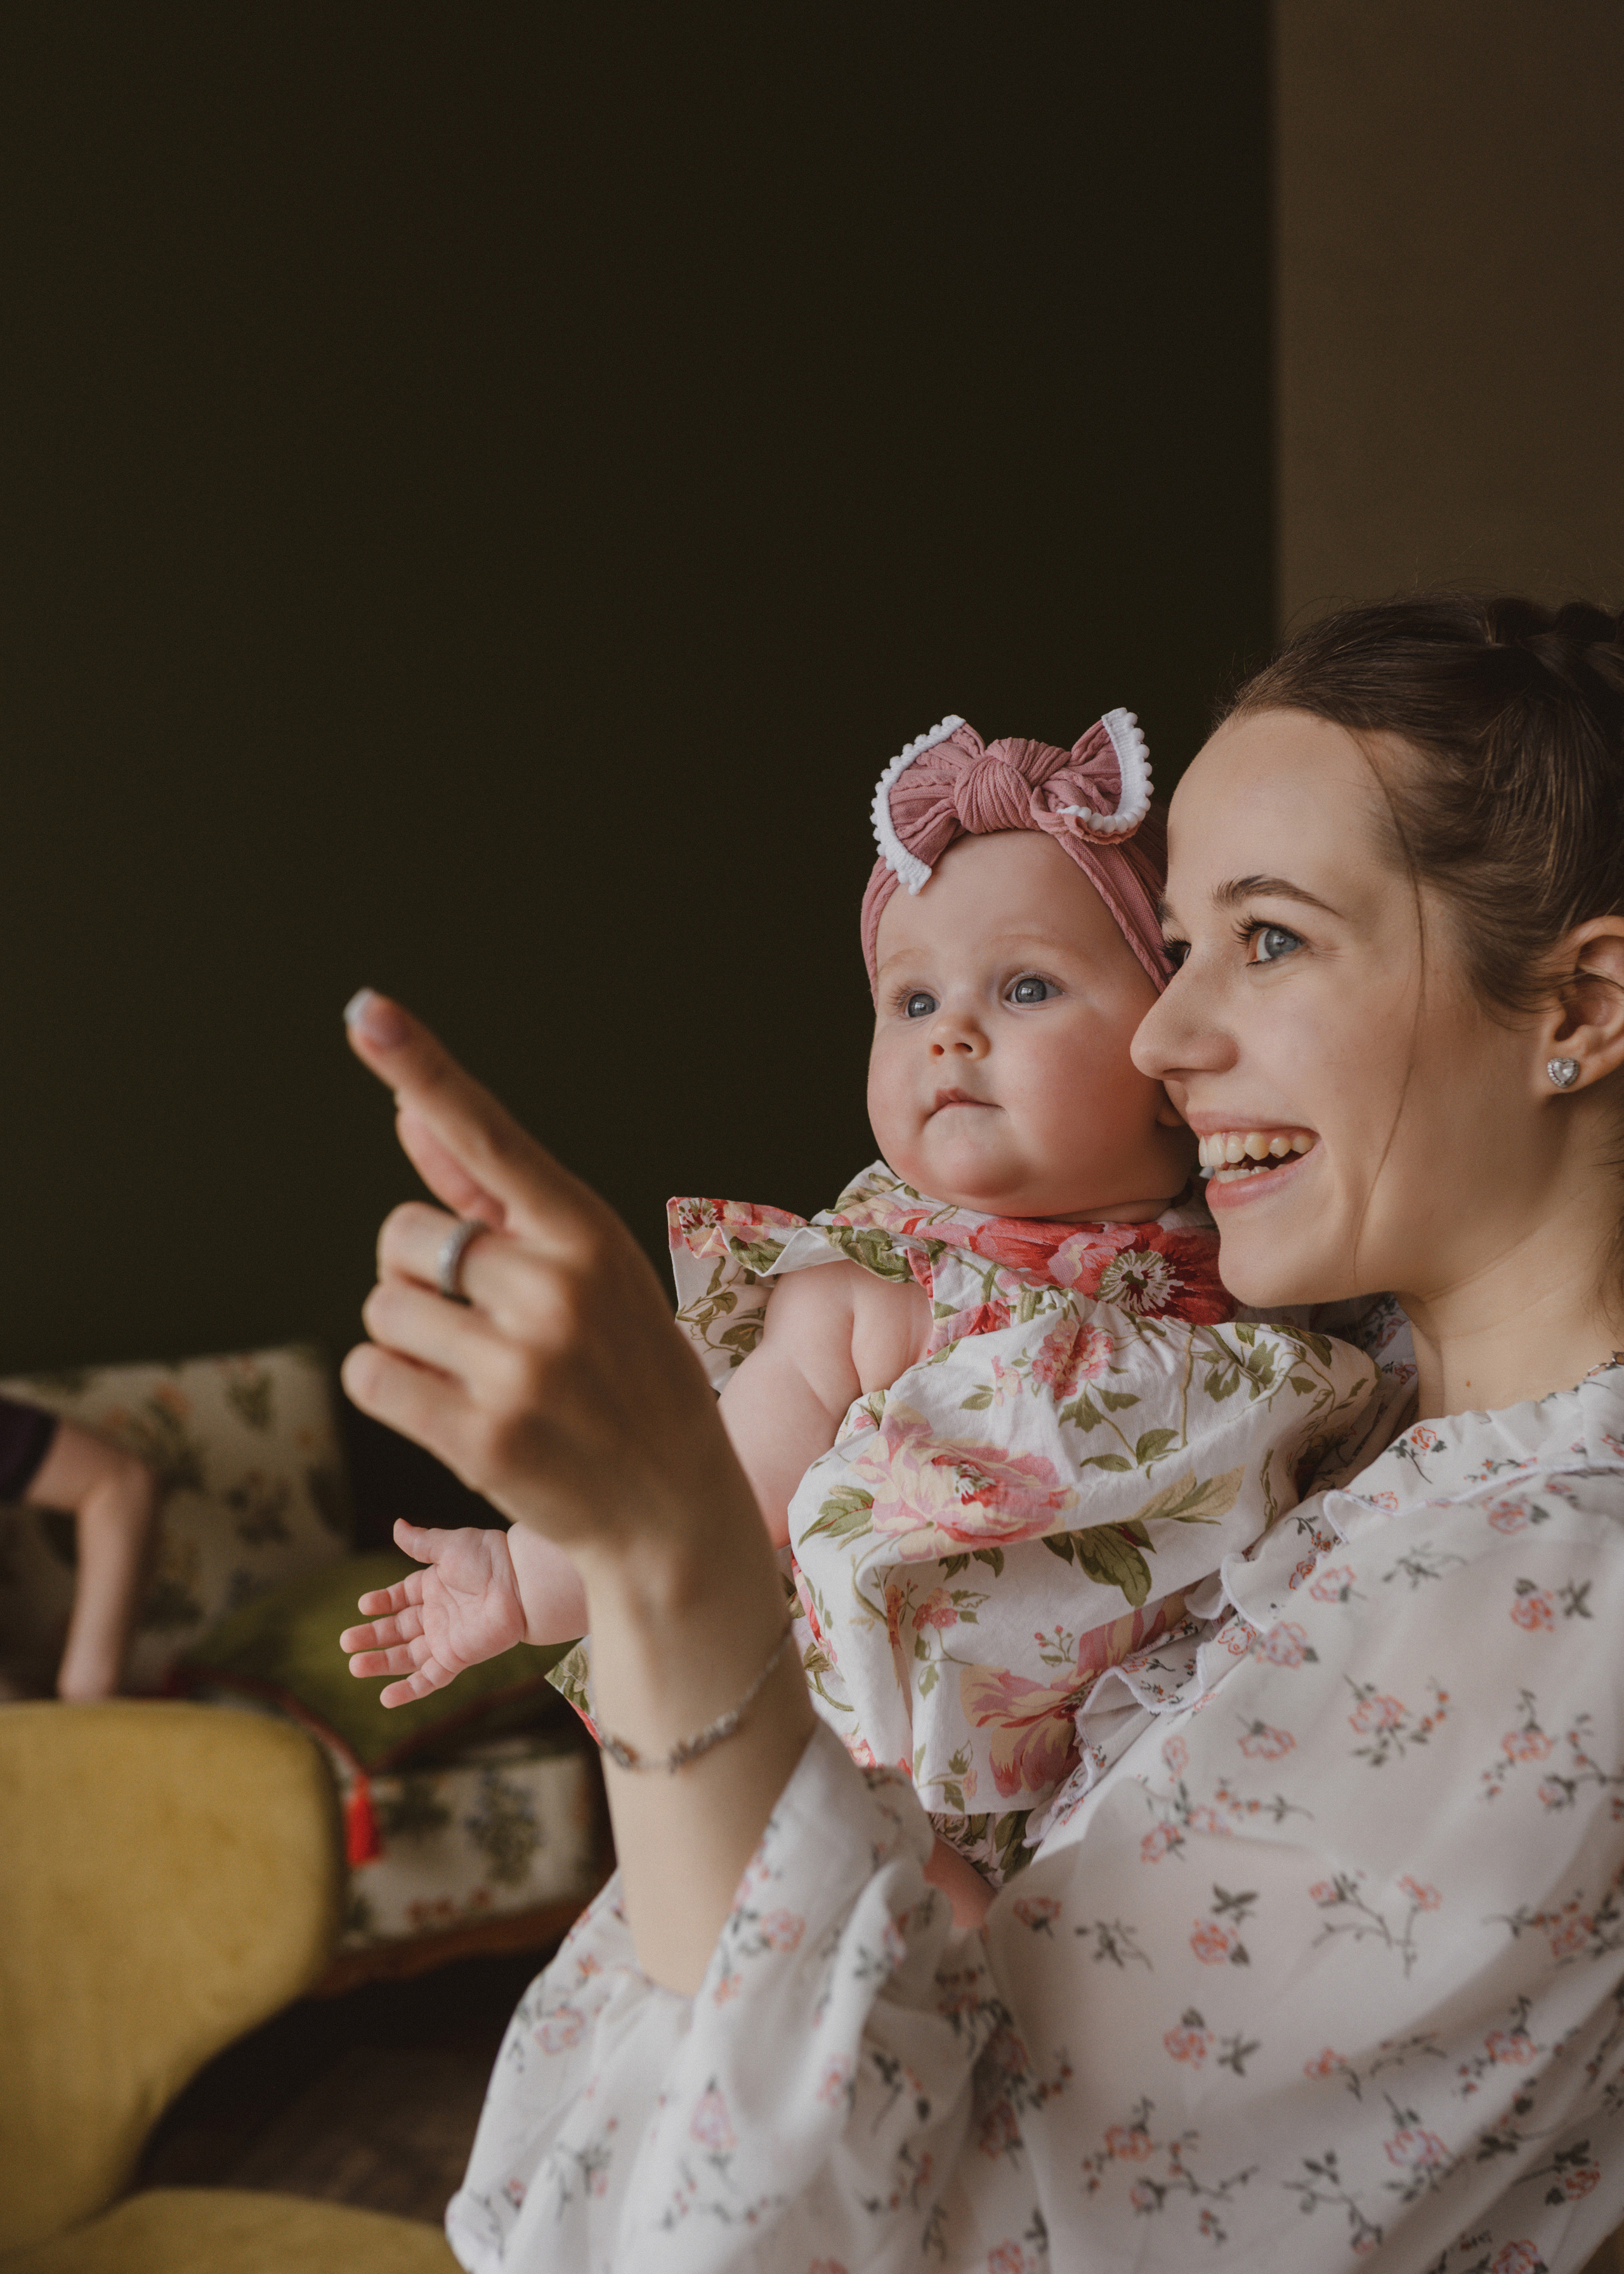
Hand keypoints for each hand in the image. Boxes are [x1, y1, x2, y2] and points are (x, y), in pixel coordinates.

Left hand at [339, 989, 760, 1580]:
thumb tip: (408, 1116)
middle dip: (419, 1277)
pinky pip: (369, 1375)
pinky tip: (454, 1412)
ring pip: (380, 1309)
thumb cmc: (624, 1371)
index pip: (489, 1136)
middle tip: (483, 1324)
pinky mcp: (480, 1435)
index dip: (423, 1067)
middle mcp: (556, 1288)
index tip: (366, 1008)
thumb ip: (492, 1198)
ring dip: (407, 1340)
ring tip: (481, 1375)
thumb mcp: (586, 1272)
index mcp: (587, 1233)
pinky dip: (391, 1389)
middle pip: (401, 1236)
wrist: (672, 1508)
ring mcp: (520, 1365)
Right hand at [341, 1517, 528, 1706]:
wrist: (520, 1583)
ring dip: (381, 1663)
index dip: (382, 1602)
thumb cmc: (489, 1559)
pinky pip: (430, 1678)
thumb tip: (397, 1525)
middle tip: (346, 1641)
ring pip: (407, 1656)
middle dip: (372, 1636)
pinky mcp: (457, 1657)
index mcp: (435, 1585)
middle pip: (398, 1629)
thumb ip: (420, 1543)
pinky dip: (409, 1690)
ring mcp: (446, 1638)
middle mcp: (438, 1614)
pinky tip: (385, 1698)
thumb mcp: (448, 1546)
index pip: (401, 1597)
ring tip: (355, 1666)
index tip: (363, 1605)